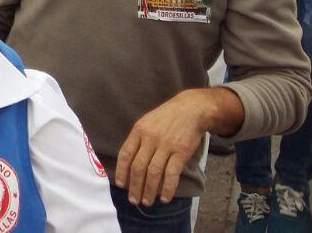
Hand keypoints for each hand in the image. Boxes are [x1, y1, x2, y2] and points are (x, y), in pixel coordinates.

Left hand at [114, 90, 218, 205]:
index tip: (121, 185)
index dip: (122, 171)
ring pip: (153, 172)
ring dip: (149, 190)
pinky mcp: (181, 151)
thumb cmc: (166, 117)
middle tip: (134, 200)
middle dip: (135, 186)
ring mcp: (166, 145)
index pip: (125, 154)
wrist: (191, 109)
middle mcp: (150, 138)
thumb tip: (128, 162)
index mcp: (139, 131)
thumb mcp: (147, 122)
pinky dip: (167, 188)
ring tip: (147, 202)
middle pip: (138, 167)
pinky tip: (165, 197)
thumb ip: (138, 139)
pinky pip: (172, 173)